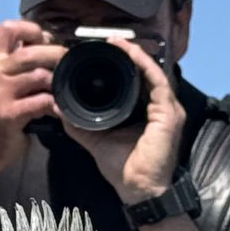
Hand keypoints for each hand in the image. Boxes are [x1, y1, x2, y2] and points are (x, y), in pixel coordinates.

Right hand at [0, 20, 64, 165]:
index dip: (32, 29)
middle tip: (67, 63)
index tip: (44, 40)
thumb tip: (45, 39)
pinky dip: (55, 104)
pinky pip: (41, 102)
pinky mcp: (8, 114)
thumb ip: (13, 58)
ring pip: (39, 75)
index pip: (8, 28)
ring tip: (63, 88)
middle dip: (56, 55)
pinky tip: (58, 109)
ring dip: (57, 82)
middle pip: (31, 52)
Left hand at [60, 36, 185, 204]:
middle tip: (110, 40)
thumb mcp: (96, 141)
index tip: (105, 50)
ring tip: (117, 42)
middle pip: (147, 71)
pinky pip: (158, 82)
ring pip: (153, 71)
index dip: (124, 62)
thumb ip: (79, 125)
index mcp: (147, 111)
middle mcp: (160, 106)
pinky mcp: (169, 113)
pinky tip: (130, 55)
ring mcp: (168, 109)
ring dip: (136, 55)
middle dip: (130, 53)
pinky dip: (144, 66)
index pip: (138, 79)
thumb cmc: (124, 170)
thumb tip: (60, 110)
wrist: (138, 191)